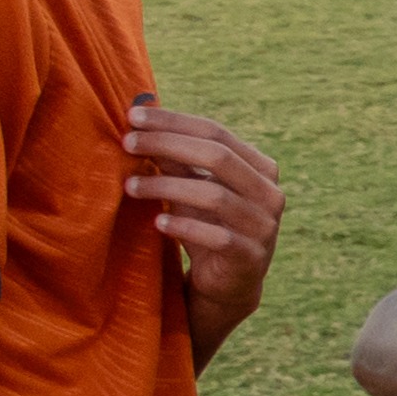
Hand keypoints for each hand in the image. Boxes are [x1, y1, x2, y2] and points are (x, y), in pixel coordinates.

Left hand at [124, 104, 286, 359]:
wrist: (228, 282)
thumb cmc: (207, 224)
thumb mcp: (191, 186)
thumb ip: (176, 156)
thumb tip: (140, 113)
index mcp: (260, 168)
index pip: (216, 132)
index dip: (173, 122)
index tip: (132, 116)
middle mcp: (270, 194)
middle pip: (217, 156)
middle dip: (166, 145)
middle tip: (126, 143)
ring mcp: (265, 227)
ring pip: (214, 195)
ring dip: (166, 186)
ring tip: (130, 185)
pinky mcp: (251, 257)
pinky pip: (216, 236)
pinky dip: (184, 226)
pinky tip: (157, 222)